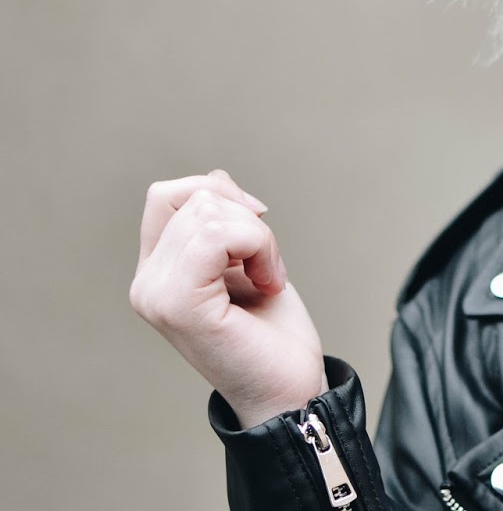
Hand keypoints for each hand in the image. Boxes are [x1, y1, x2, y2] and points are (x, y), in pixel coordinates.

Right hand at [130, 170, 326, 428]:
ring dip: (258, 237)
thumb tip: (217, 181)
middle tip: (264, 265)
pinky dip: (258, 246)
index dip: (219, 193)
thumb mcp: (246, 259)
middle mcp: (147, 283)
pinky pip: (216, 235)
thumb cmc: (272, 331)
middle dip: (247, 219)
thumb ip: (221, 220)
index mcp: (157, 272)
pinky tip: (268, 282)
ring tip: (264, 278)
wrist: (289, 387)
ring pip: (209, 211)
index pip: (168, 195)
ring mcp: (157, 294)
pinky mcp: (178, 305)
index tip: (257, 225)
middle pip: (194, 196)